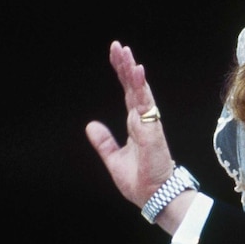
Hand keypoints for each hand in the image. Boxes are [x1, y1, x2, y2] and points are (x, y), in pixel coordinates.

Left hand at [86, 40, 174, 209]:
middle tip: (118, 46)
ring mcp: (149, 123)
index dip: (122, 74)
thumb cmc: (140, 181)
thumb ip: (104, 142)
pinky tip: (137, 70)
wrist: (153, 197)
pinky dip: (141, 86)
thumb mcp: (114, 159)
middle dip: (126, 66)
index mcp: (136, 125)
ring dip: (132, 70)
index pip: (128, 93)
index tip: (116, 55)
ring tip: (125, 52)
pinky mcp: (152, 129)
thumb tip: (91, 125)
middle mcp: (143, 120)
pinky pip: (146, 103)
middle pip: (133, 87)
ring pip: (140, 90)